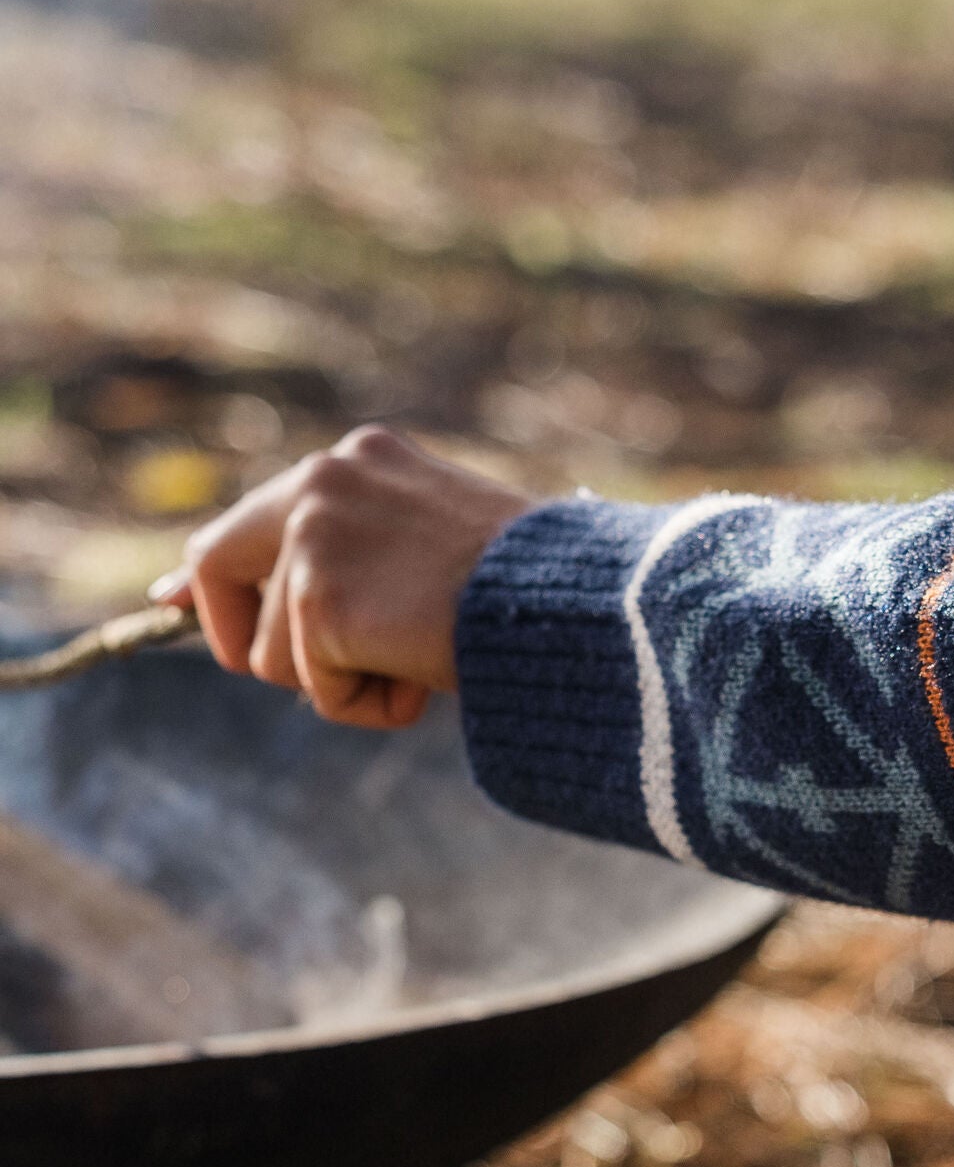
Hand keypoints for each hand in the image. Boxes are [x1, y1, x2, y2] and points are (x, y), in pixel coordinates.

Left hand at [154, 427, 531, 730]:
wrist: (569, 602)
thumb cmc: (531, 588)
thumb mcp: (434, 547)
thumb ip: (361, 557)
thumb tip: (298, 610)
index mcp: (358, 461)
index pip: (252, 515)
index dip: (209, 572)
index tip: (171, 599)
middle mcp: (321, 481)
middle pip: (216, 564)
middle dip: (237, 633)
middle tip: (291, 672)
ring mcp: (314, 536)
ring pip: (270, 652)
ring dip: (339, 681)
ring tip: (420, 662)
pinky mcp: (318, 599)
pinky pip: (314, 689)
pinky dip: (366, 705)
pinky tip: (422, 678)